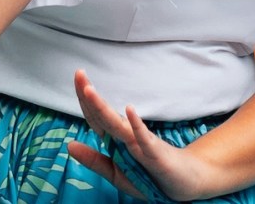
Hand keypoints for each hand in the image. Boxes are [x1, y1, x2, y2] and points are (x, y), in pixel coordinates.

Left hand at [67, 70, 204, 201]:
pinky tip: (129, 111)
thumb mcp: (116, 174)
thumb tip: (69, 145)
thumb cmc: (150, 176)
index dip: (84, 100)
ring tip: (89, 90)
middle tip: (78, 73)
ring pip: (118, 125)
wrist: (185, 183)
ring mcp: (141, 144)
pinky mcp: (157, 154)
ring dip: (102, 108)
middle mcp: (127, 137)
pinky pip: (144, 140)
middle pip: (103, 115)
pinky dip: (137, 126)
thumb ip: (94, 161)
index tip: (77, 77)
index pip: (95, 117)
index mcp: (116, 140)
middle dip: (89, 96)